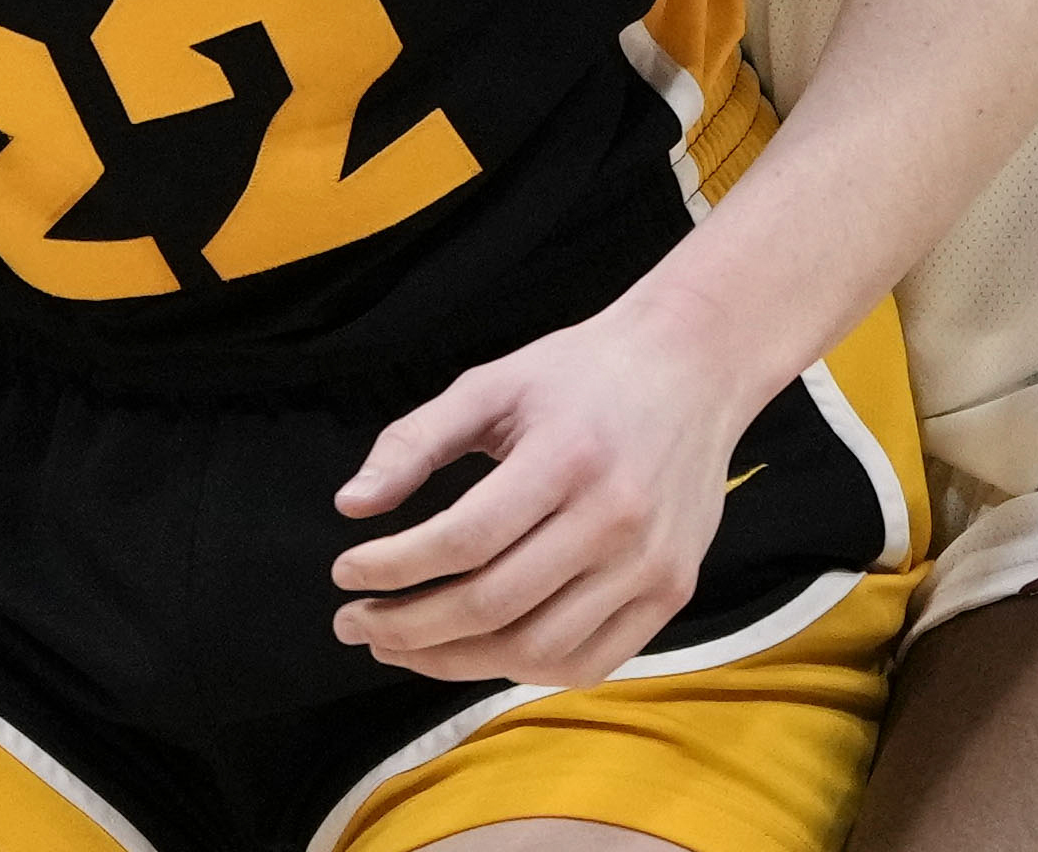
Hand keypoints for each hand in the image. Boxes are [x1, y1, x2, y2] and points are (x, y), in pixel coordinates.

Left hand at [328, 293, 758, 687]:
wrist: (692, 368)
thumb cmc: (581, 374)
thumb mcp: (491, 385)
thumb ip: (415, 441)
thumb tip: (351, 505)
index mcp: (566, 457)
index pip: (464, 539)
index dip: (393, 567)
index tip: (345, 573)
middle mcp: (615, 519)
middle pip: (494, 605)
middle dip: (408, 627)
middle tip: (355, 623)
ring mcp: (650, 565)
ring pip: (537, 648)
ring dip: (455, 661)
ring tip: (402, 645)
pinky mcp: (673, 592)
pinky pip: (589, 661)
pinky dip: (523, 668)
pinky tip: (475, 651)